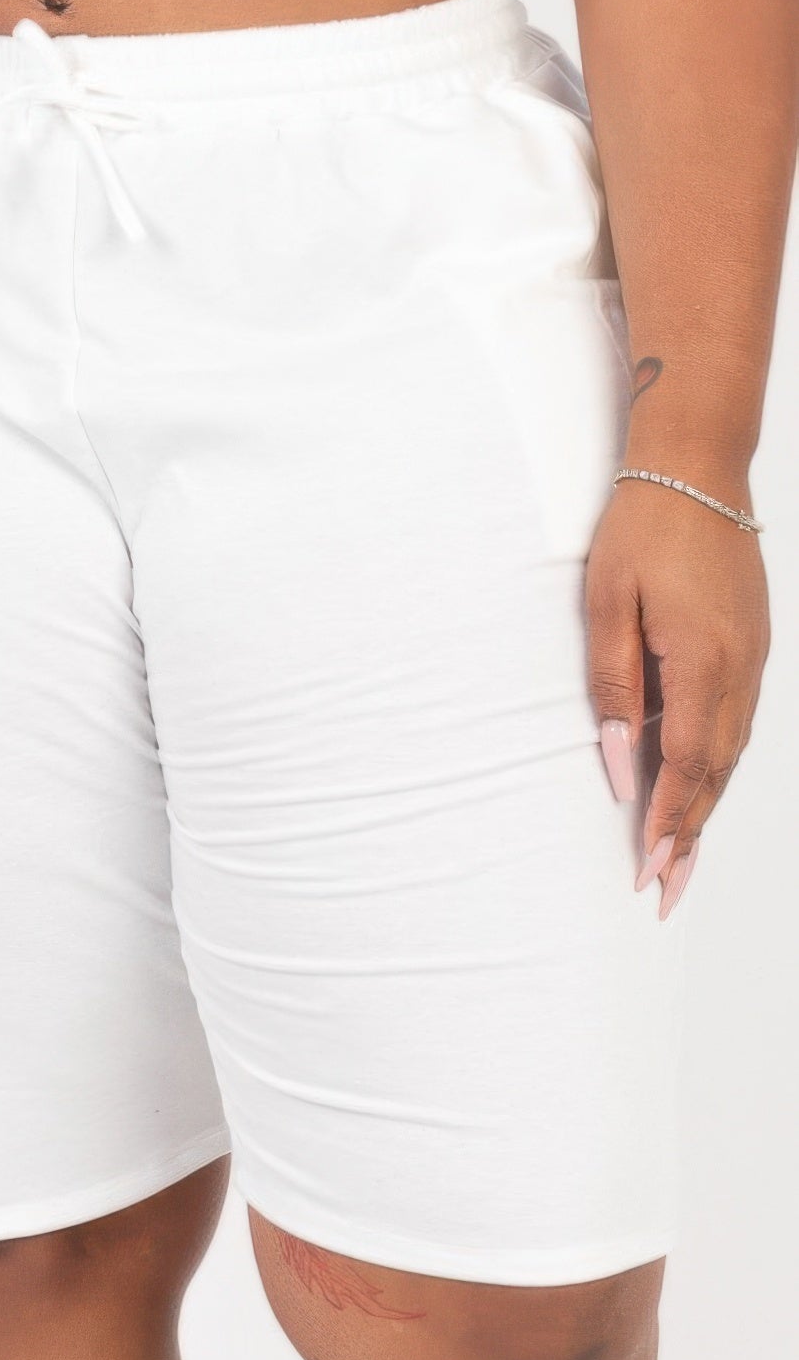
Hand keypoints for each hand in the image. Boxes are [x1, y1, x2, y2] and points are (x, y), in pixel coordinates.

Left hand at [585, 473, 768, 917]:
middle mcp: (740, 668)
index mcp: (702, 661)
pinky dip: (719, 767)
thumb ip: (615, 690)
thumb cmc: (642, 529)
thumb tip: (622, 766)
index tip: (651, 873)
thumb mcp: (607, 606)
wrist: (698, 466)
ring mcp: (754, 658)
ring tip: (681, 860)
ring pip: (732, 752)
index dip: (669, 824)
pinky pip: (738, 724)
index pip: (687, 765)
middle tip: (666, 893)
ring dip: (706, 808)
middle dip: (690, 836)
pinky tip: (698, 791)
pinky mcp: (752, 646)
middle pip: (717, 773)